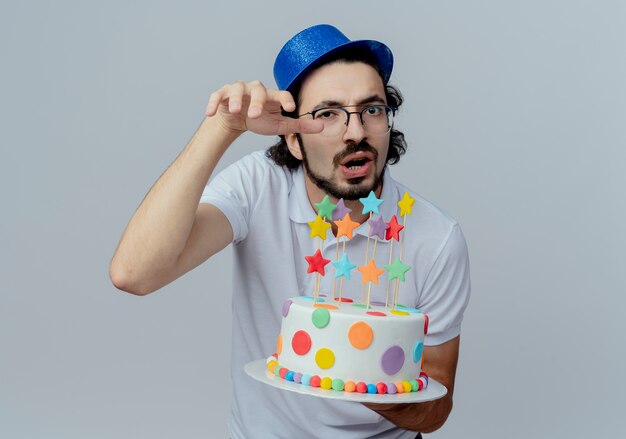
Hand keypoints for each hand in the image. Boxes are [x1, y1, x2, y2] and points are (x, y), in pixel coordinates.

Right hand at [205, 80, 322, 135]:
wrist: (236, 120)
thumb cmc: (260, 120)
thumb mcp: (280, 125)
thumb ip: (300, 126)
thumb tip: (322, 127)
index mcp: (271, 97)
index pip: (281, 94)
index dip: (286, 99)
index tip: (290, 108)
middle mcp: (255, 90)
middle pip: (259, 90)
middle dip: (257, 102)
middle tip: (255, 115)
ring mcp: (238, 91)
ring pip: (237, 89)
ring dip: (235, 99)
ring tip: (234, 111)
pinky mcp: (222, 95)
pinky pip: (217, 95)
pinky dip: (214, 103)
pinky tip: (209, 113)